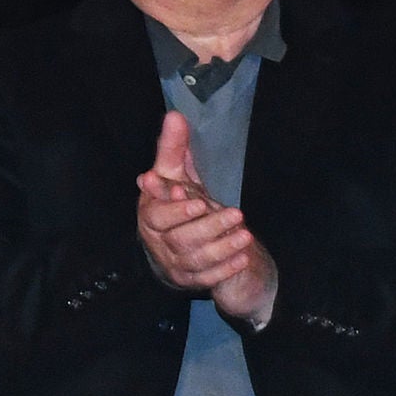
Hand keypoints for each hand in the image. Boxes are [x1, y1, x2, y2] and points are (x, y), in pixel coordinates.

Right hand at [134, 112, 278, 325]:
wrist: (184, 244)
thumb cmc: (178, 204)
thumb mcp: (175, 175)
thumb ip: (173, 148)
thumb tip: (174, 116)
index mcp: (150, 216)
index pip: (158, 216)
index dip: (175, 209)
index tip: (193, 197)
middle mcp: (159, 243)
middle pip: (181, 239)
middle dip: (209, 227)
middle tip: (236, 214)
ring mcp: (175, 264)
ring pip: (197, 259)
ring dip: (223, 247)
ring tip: (245, 234)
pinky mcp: (191, 279)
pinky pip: (207, 278)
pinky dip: (225, 268)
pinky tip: (242, 256)